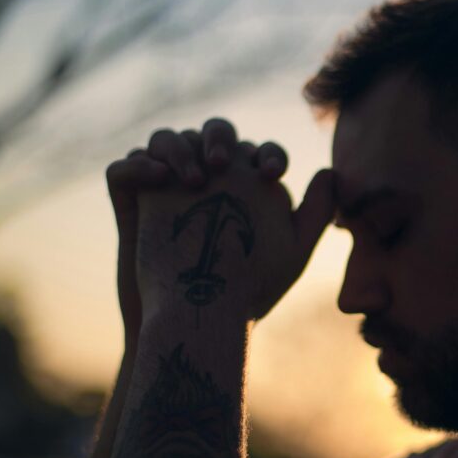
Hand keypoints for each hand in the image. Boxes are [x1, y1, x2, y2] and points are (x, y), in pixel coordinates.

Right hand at [106, 118, 295, 337]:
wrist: (199, 322)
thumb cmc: (251, 291)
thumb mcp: (292, 254)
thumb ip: (316, 213)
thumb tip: (332, 172)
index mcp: (247, 184)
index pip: (257, 151)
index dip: (268, 154)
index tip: (273, 176)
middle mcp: (208, 177)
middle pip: (212, 134)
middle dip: (219, 138)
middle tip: (224, 165)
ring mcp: (167, 186)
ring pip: (168, 141)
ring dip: (180, 149)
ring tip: (195, 179)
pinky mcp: (132, 203)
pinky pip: (125, 169)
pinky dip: (139, 165)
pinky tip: (160, 179)